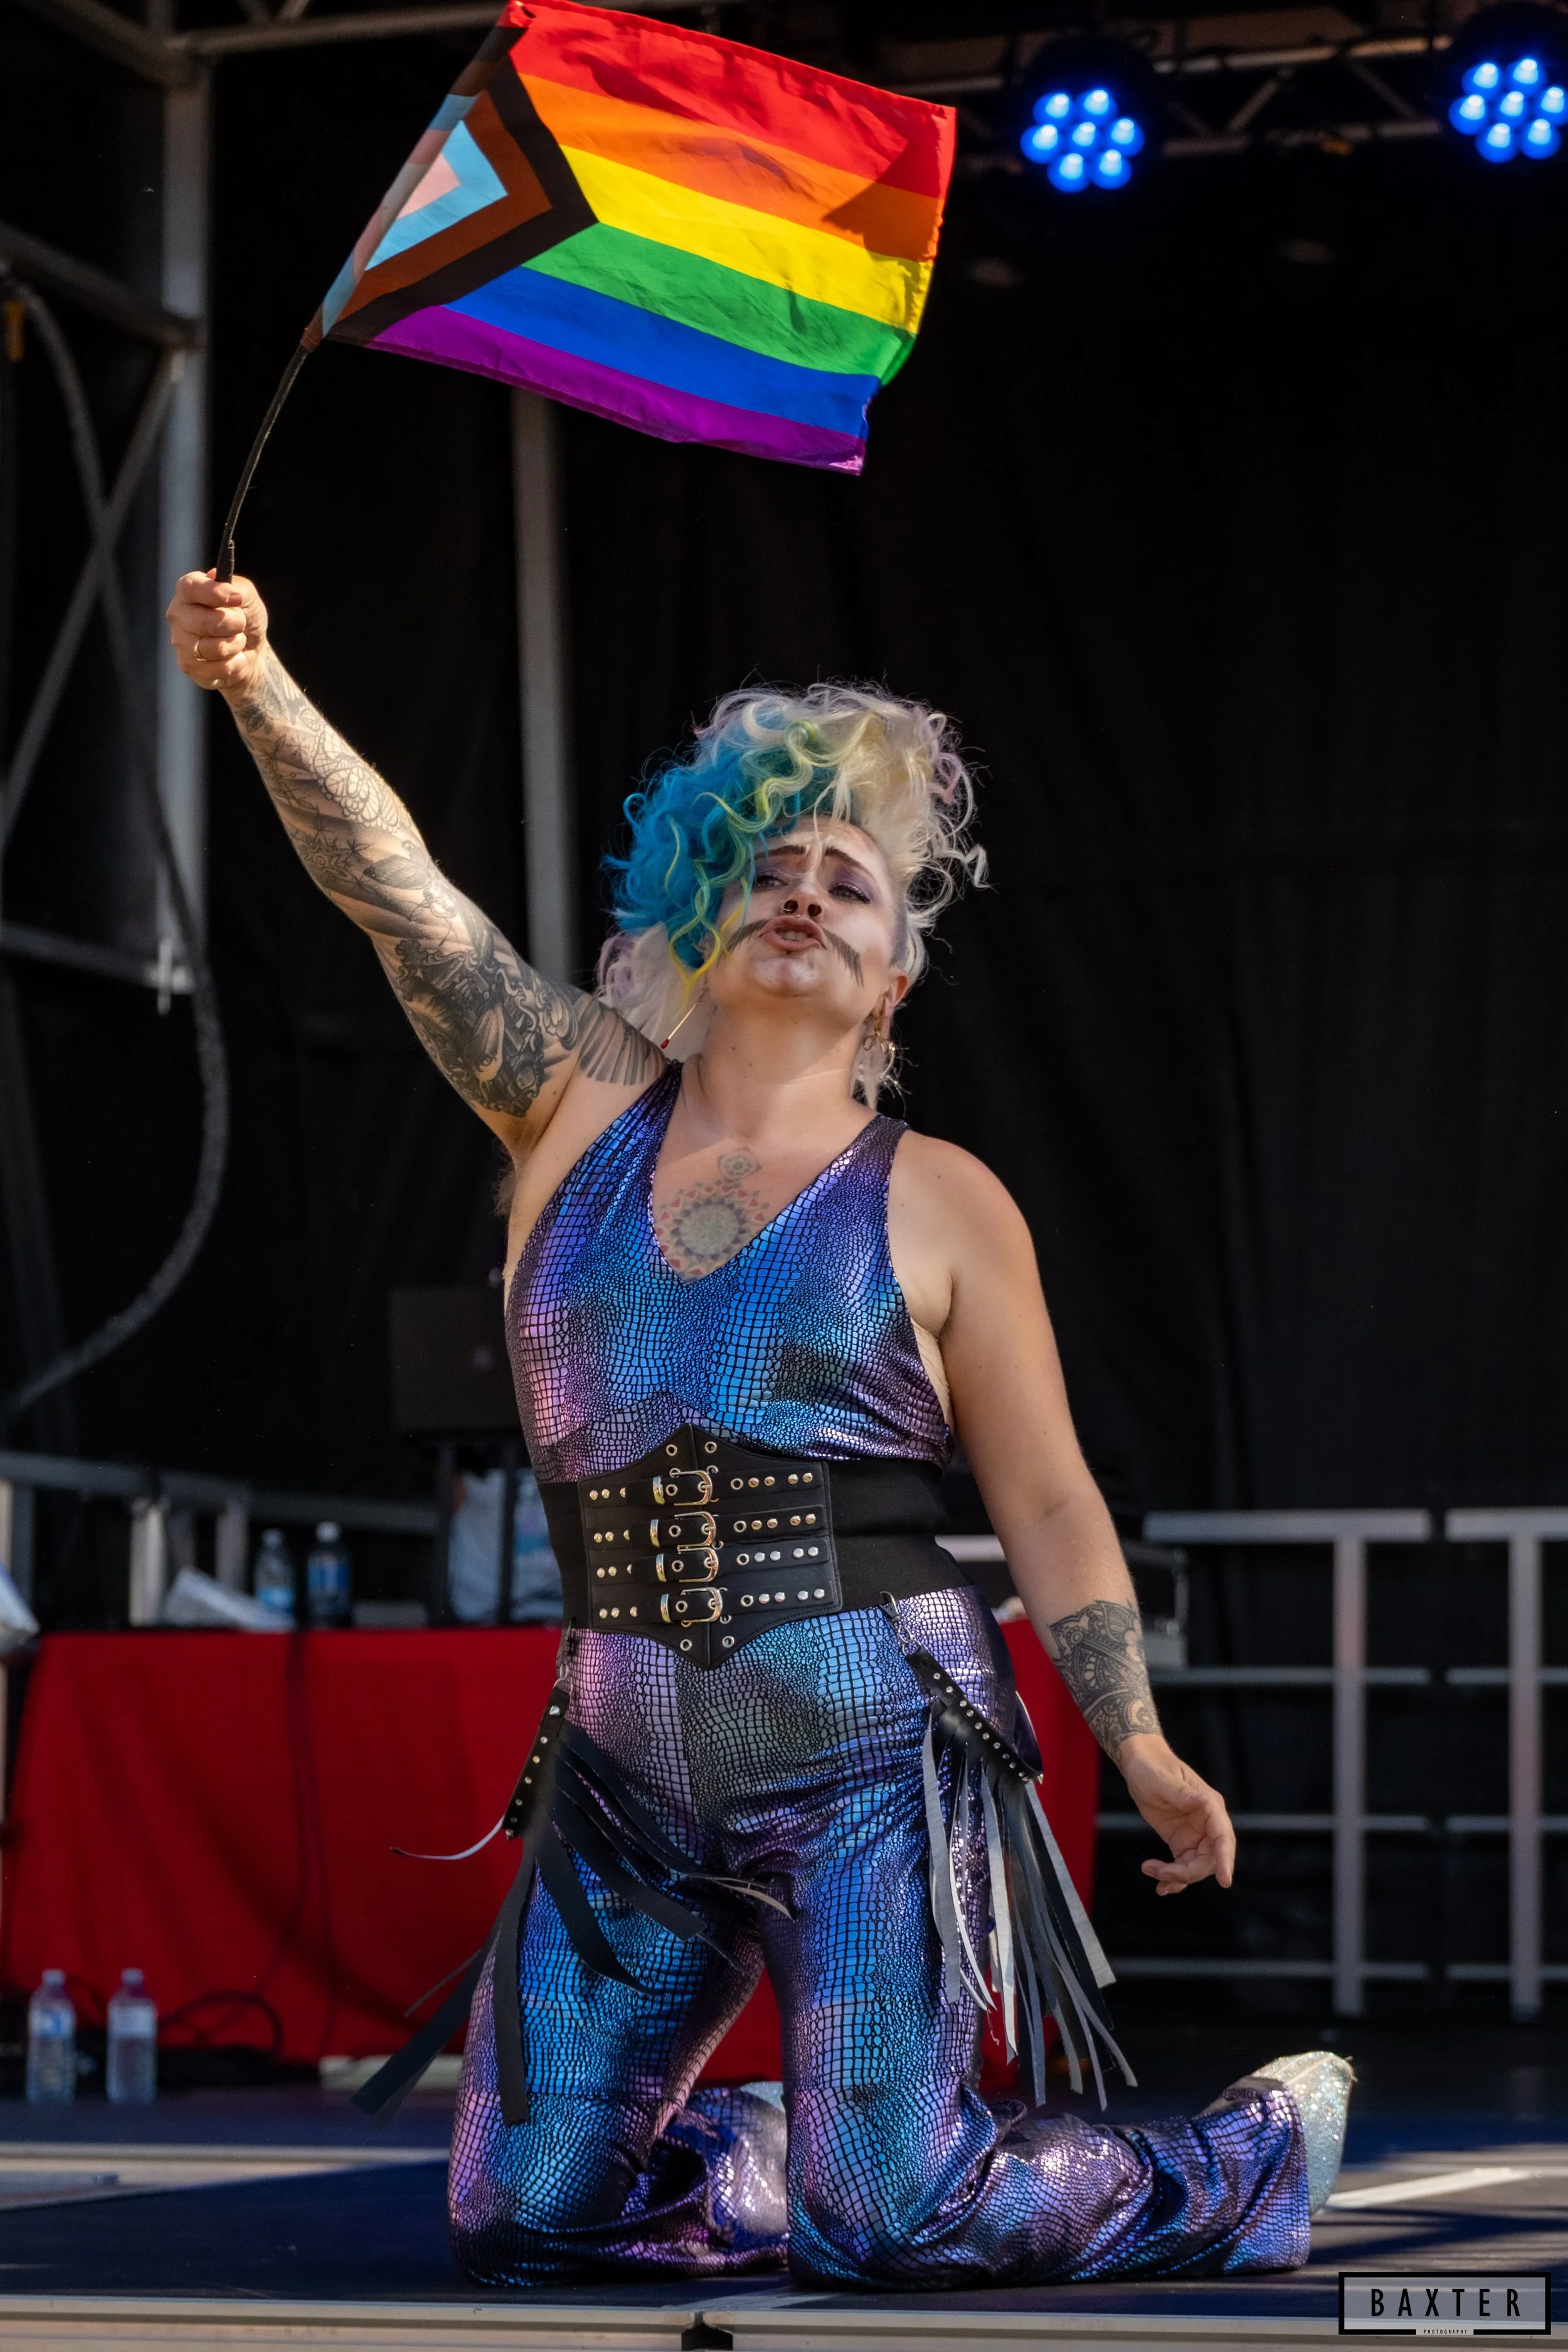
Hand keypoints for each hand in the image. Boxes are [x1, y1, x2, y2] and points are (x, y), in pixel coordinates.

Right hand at [166, 570, 267, 696]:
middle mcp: (178, 615)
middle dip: (235, 624)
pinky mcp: (188, 666)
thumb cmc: (245, 617)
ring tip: (236, 641)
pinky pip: (219, 668)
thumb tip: (215, 577)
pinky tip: (232, 658)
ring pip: (214, 648)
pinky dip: (235, 664)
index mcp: (188, 591)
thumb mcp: (247, 597)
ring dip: (236, 644)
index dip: (215, 593)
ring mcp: (180, 642)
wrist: (251, 651)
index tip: (237, 599)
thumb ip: (236, 585)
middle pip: (205, 622)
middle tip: (241, 623)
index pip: (191, 588)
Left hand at [1121, 1733, 1235, 1895]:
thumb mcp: (1163, 1779)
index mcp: (1210, 1805)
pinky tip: (1160, 1885)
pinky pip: (1183, 1866)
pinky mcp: (1182, 1842)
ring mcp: (1196, 1834)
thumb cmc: (1152, 1766)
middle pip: (1210, 1859)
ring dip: (1177, 1877)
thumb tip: (1203, 1803)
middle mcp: (1208, 1823)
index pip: (1223, 1836)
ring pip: (1196, 1867)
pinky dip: (1173, 1879)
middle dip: (1188, 1872)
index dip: (1225, 1859)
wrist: (1138, 1764)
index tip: (1224, 1880)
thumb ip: (1182, 1794)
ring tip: (1152, 1872)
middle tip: (1163, 1875)